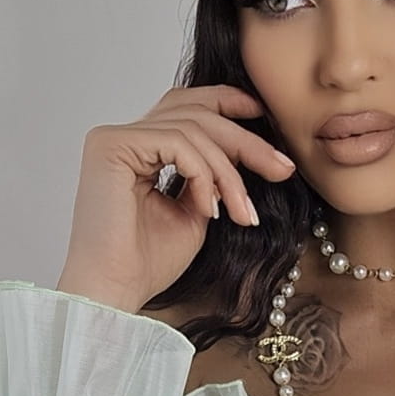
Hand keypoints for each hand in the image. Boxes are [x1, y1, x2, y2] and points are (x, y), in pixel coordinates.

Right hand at [56, 82, 297, 313]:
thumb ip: (211, 178)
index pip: (188, 108)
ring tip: (242, 212)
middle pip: (196, 113)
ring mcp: (115, 138)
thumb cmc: (147, 263)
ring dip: (228, 172)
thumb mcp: (195, 212)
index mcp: (140, 148)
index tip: (267, 118)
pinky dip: (203, 174)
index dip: (228, 102)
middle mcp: (123, 137)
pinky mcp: (111, 146)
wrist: (115, 292)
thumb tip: (250, 151)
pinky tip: (210, 209)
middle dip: (246, 141)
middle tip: (283, 169)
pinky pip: (178, 143)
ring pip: (193, 128)